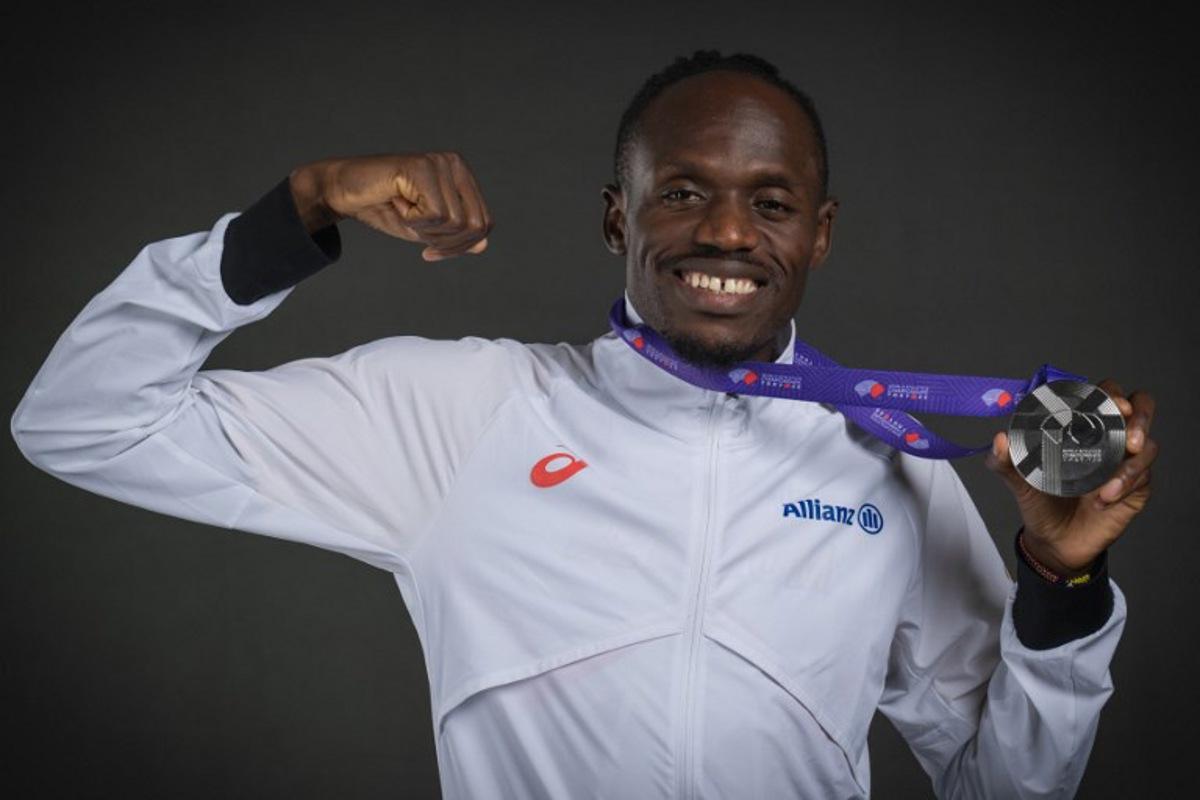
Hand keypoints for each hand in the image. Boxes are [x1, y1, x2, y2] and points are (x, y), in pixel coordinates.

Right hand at [288, 152, 492, 260]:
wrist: (343, 192)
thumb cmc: (385, 208)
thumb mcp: (427, 230)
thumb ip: (455, 236)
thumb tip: (484, 244)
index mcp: (462, 176)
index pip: (484, 223)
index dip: (462, 247)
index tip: (431, 252)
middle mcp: (455, 164)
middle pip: (476, 225)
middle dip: (446, 243)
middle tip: (416, 233)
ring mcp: (439, 162)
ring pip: (456, 222)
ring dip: (425, 230)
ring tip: (404, 211)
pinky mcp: (422, 167)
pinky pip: (435, 214)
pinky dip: (414, 221)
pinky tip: (398, 203)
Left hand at [985, 379, 1157, 574]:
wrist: (1054, 542)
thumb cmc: (1039, 502)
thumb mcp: (1017, 480)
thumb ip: (1005, 461)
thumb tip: (1000, 439)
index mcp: (1079, 426)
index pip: (1102, 395)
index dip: (1111, 393)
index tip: (1112, 403)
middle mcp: (1107, 438)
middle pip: (1139, 407)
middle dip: (1140, 415)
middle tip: (1129, 434)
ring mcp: (1124, 461)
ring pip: (1147, 445)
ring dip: (1131, 463)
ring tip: (1108, 485)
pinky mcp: (1136, 487)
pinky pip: (1144, 477)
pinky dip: (1126, 484)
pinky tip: (1104, 498)